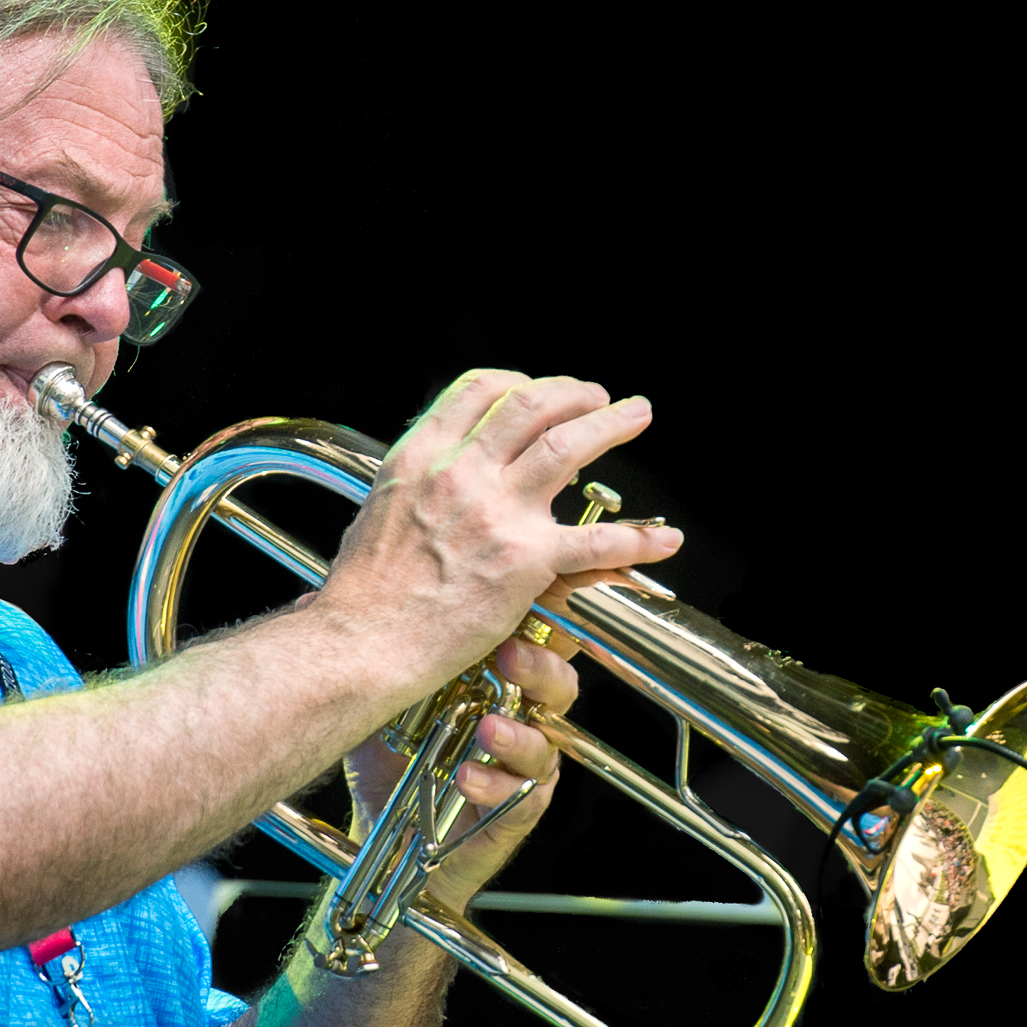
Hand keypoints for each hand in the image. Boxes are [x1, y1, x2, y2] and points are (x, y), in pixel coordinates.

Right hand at [314, 371, 682, 695]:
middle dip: (575, 392)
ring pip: (569, 446)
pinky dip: (639, 541)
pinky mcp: (525, 561)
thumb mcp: (376, 511)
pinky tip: (664, 540)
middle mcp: (460, 472)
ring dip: (612, 425)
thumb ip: (415, 487)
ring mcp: (496, 513)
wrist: (362, 642)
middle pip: (532, 405)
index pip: (479, 391)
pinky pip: (596, 542)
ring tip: (636, 415)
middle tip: (599, 397)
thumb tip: (430, 483)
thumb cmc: (364, 594)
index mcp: (421, 456)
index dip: (519, 383)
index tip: (539, 392)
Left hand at [341, 629, 582, 914]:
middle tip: (509, 657)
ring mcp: (520, 767)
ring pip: (547, 741)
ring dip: (519, 734)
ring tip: (489, 729)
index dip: (539, 624)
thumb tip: (315, 599)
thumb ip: (360, 652)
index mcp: (497, 683)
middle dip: (539, 667)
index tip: (523, 602)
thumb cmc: (389, 761)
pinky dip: (495, 785)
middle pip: (558, 685)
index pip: (535, 644)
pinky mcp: (515, 812)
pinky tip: (467, 778)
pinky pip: (523, 797)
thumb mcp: (375, 699)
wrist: (383, 834)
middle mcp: (518, 719)